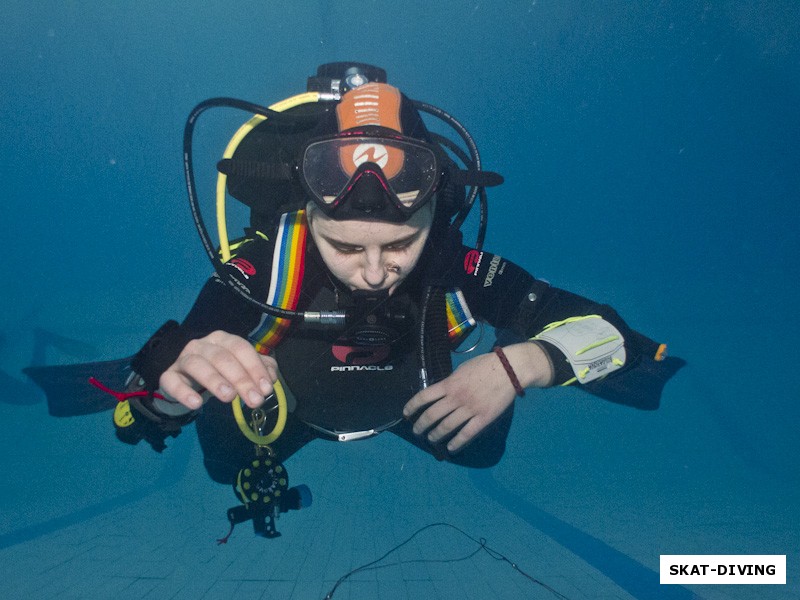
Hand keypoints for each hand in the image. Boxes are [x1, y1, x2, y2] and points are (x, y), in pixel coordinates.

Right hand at [159, 330, 276, 409]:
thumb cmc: (219, 372)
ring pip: (198, 365)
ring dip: (215, 380)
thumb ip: (260, 369)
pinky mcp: (168, 375)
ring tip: (229, 397)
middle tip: (254, 400)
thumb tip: (271, 378)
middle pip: (222, 357)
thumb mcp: (242, 368)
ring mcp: (183, 358)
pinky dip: (183, 392)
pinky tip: (196, 404)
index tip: (266, 388)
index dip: (255, 367)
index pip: (241, 348)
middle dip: (241, 378)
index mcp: (223, 340)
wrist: (185, 380)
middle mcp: (202, 344)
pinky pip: (172, 381)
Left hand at [402, 342, 553, 453]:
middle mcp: (456, 398)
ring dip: (436, 435)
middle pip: (432, 415)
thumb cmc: (485, 366)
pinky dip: (457, 443)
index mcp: (449, 384)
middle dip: (421, 425)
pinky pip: (466, 434)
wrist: (509, 369)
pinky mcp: (483, 418)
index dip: (412, 406)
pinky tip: (451, 448)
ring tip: (431, 439)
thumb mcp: (461, 370)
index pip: (424, 397)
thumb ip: (450, 383)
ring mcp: (469, 409)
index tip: (407, 414)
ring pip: (447, 426)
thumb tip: (440, 392)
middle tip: (417, 431)